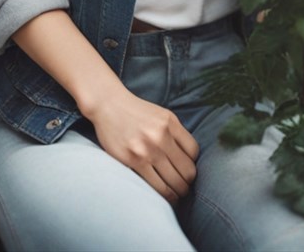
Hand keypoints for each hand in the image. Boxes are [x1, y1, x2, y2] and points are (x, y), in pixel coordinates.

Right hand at [88, 87, 198, 202]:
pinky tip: (163, 197)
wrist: (108, 105)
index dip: (192, 164)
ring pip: (173, 183)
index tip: (186, 170)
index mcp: (170, 123)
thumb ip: (175, 133)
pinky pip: (155, 187)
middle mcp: (161, 136)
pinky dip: (163, 196)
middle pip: (187, 171)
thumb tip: (190, 159)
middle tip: (184, 188)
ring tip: (175, 196)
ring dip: (177, 193)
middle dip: (187, 183)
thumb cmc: (136, 113)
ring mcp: (147, 150)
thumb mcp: (161, 115)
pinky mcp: (133, 161)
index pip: (194, 152)